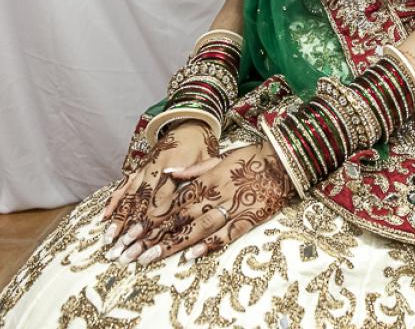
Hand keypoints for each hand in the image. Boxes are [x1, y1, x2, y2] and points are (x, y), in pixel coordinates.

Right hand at [100, 120, 217, 246]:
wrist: (190, 123)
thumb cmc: (202, 146)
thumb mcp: (206, 159)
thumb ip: (196, 173)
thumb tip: (179, 183)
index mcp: (171, 165)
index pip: (160, 198)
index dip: (152, 218)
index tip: (144, 238)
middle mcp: (152, 167)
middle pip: (140, 201)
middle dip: (131, 226)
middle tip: (123, 248)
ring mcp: (143, 168)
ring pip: (129, 196)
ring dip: (119, 218)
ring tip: (110, 239)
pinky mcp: (138, 168)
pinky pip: (123, 186)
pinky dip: (114, 201)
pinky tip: (105, 216)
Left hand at [108, 139, 293, 265]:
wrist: (284, 159)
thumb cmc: (250, 158)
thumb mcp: (219, 157)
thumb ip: (194, 170)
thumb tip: (169, 173)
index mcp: (206, 179)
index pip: (173, 202)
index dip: (151, 218)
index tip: (131, 231)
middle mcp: (215, 194)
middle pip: (179, 218)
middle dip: (153, 236)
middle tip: (131, 252)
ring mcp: (232, 207)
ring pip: (198, 227)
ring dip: (173, 243)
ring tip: (151, 256)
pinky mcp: (249, 218)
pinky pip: (227, 233)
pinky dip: (210, 244)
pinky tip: (192, 254)